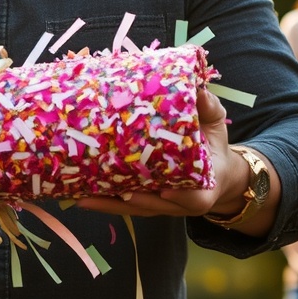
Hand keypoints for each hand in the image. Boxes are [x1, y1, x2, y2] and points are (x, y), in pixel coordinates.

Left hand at [78, 88, 235, 217]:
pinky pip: (123, 205)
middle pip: (155, 207)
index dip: (180, 196)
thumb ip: (209, 110)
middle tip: (114, 191)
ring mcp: (160, 205)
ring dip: (109, 205)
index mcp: (203, 189)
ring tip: (83, 198)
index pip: (193, 199)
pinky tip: (81, 197)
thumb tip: (200, 89)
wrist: (216, 172)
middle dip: (134, 201)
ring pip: (134, 209)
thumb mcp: (216, 128)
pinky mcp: (145, 203)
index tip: (165, 190)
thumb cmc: (214, 147)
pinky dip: (105, 203)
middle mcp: (179, 203)